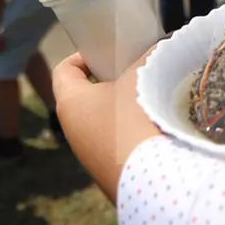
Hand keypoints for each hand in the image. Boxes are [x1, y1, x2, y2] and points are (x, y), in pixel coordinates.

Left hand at [53, 47, 162, 202]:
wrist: (149, 177)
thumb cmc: (135, 118)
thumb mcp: (142, 78)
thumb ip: (149, 58)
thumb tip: (161, 47)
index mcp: (70, 102)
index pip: (64, 70)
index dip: (83, 56)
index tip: (108, 53)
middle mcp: (72, 129)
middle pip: (85, 96)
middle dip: (109, 82)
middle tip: (134, 74)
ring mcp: (88, 155)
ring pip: (101, 121)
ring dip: (122, 109)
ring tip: (149, 101)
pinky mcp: (106, 172)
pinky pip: (115, 144)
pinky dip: (130, 133)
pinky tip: (153, 128)